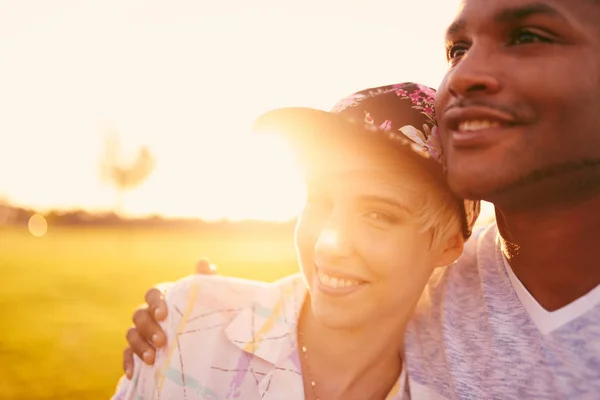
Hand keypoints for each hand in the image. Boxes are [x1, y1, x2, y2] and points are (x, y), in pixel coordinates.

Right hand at [122, 259, 216, 378]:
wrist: (197, 338)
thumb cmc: (199, 312)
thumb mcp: (205, 298)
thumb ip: (204, 280)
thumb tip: (204, 262)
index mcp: (163, 297)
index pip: (153, 293)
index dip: (156, 303)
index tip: (163, 315)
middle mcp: (148, 313)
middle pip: (139, 315)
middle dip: (148, 328)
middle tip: (162, 341)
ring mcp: (140, 331)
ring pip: (131, 334)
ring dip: (139, 345)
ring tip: (152, 358)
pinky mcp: (137, 350)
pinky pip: (127, 354)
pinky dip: (129, 362)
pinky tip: (135, 372)